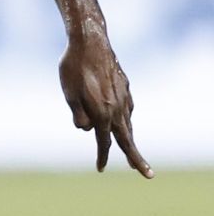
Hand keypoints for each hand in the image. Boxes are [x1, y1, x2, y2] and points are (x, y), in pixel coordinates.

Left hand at [59, 21, 151, 176]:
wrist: (90, 41)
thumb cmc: (73, 67)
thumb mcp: (68, 93)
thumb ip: (78, 115)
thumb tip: (88, 130)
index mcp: (103, 112)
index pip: (104, 141)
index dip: (101, 156)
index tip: (99, 169)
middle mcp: (118, 107)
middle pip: (127, 139)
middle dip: (135, 158)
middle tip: (147, 174)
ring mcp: (125, 97)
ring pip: (127, 123)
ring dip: (129, 139)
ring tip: (131, 155)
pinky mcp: (125, 87)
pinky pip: (126, 109)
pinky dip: (125, 120)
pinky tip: (122, 122)